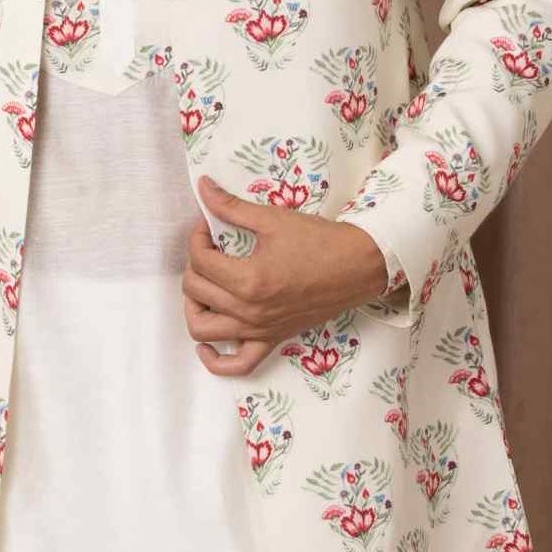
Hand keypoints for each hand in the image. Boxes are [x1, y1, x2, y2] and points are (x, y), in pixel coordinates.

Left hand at [182, 177, 402, 377]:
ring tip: (205, 286)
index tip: (208, 227)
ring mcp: (259, 331)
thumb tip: (202, 186)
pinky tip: (207, 344)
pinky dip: (215, 360)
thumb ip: (231, 206)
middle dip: (195, 264)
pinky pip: (237, 365)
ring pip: (202, 330)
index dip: (197, 238)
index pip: (200, 260)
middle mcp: (249, 311)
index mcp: (249, 280)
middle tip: (210, 249)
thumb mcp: (272, 219)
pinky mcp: (271, 341)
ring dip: (194, 307)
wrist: (357, 267)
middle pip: (196, 290)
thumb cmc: (319, 241)